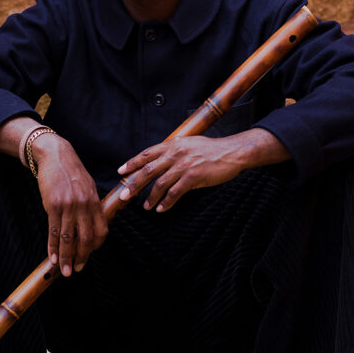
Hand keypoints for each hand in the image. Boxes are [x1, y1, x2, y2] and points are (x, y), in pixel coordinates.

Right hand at [33, 135, 107, 276]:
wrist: (55, 156)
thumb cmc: (71, 173)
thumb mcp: (88, 187)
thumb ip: (91, 206)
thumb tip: (92, 226)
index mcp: (95, 202)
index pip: (100, 231)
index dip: (95, 247)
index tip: (88, 256)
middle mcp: (84, 206)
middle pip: (85, 239)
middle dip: (81, 258)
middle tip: (76, 271)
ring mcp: (68, 206)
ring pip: (68, 238)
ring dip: (66, 258)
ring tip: (64, 271)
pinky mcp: (53, 206)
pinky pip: (53, 231)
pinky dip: (53, 247)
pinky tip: (52, 257)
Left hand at [116, 135, 250, 212]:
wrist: (231, 152)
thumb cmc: (211, 150)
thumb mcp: (189, 144)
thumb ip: (173, 151)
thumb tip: (160, 161)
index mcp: (173, 144)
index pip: (146, 154)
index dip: (132, 163)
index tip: (121, 172)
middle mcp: (176, 154)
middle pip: (148, 170)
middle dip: (134, 184)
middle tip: (125, 195)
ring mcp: (184, 165)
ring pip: (160, 184)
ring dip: (150, 197)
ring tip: (146, 206)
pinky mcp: (193, 177)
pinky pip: (175, 193)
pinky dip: (166, 202)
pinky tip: (161, 208)